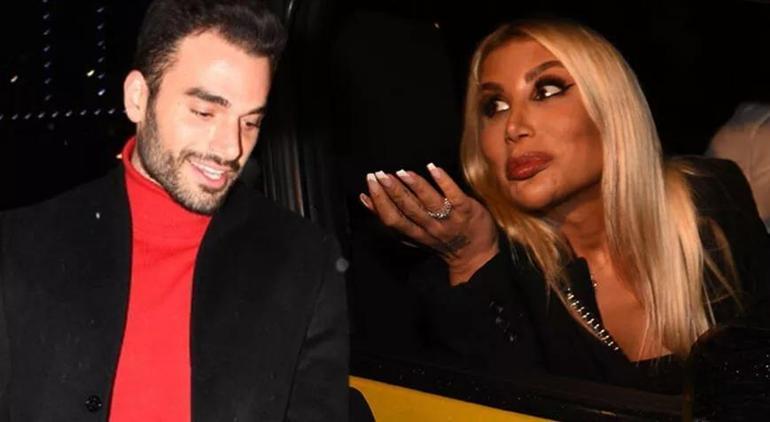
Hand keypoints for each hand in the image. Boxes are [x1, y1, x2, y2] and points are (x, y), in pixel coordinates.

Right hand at [360, 163, 498, 284]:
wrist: (476, 256)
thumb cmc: (440, 240)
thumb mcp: (412, 234)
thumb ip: (391, 217)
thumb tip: (365, 199)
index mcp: (415, 234)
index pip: (392, 219)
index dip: (379, 202)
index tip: (370, 182)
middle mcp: (431, 228)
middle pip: (408, 209)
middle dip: (392, 191)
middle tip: (379, 174)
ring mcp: (450, 219)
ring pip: (429, 203)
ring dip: (414, 186)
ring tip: (401, 172)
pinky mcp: (467, 210)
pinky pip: (454, 196)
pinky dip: (443, 182)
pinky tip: (432, 168)